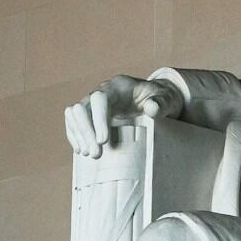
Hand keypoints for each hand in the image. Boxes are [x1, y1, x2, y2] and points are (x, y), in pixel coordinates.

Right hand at [63, 75, 183, 157]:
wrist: (156, 100)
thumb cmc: (161, 99)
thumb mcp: (167, 99)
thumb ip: (161, 103)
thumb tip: (151, 109)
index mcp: (118, 86)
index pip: (99, 98)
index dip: (98, 119)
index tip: (103, 141)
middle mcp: (101, 92)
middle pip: (81, 107)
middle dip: (85, 131)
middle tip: (96, 154)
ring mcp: (93, 103)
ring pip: (74, 115)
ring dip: (78, 135)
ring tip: (89, 154)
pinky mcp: (90, 115)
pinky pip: (74, 123)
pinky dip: (75, 137)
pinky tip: (82, 150)